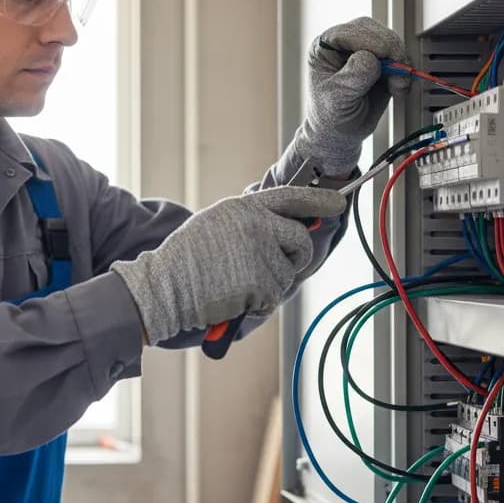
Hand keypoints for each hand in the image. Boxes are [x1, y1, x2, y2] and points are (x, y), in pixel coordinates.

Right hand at [111, 186, 345, 345]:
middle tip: (271, 268)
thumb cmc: (185, 260)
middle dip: (295, 258)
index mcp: (244, 208)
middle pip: (301, 241)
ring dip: (270, 285)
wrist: (165, 287)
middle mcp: (257, 225)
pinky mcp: (262, 282)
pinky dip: (259, 304)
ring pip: (289, 273)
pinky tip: (234, 297)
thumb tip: (282, 226)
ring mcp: (261, 253)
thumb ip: (249, 221)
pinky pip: (275, 297)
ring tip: (236, 283)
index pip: (291, 198)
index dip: (318, 200)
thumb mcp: (215, 224)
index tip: (338, 204)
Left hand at [288, 16, 408, 174]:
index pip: (350, 32)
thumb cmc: (329, 117)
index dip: (370, 41)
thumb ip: (352, 77)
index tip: (384, 56)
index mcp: (325, 47)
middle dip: (390, 50)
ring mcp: (365, 52)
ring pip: (390, 42)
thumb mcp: (336, 98)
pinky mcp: (381, 63)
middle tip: (396, 70)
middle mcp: (345, 44)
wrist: (341, 134)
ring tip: (396, 86)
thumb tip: (370, 59)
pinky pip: (399, 58)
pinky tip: (398, 88)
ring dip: (399, 63)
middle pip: (374, 32)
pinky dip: (404, 72)